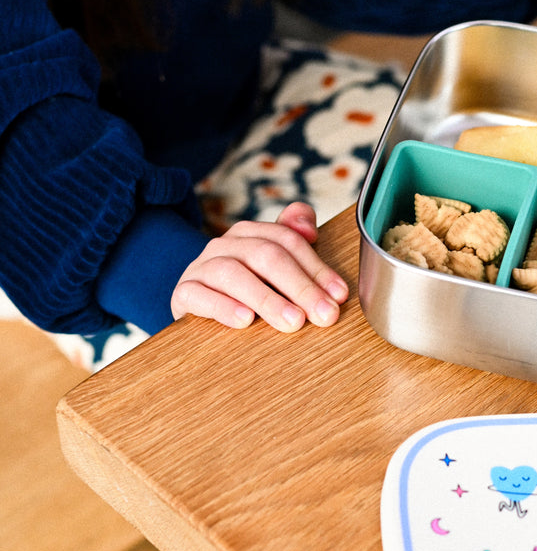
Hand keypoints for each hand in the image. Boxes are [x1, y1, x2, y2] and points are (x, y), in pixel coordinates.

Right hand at [171, 202, 348, 331]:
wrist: (195, 309)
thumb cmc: (243, 291)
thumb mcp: (270, 270)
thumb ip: (293, 243)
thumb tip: (310, 229)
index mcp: (250, 234)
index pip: (287, 241)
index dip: (316, 267)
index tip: (338, 296)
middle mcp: (225, 245)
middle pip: (265, 256)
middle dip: (300, 286)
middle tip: (324, 315)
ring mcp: (201, 267)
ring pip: (233, 274)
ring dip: (268, 299)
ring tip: (293, 322)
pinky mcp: (183, 293)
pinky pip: (198, 296)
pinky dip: (223, 307)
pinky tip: (245, 321)